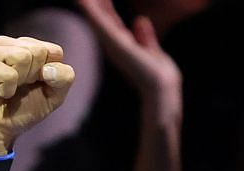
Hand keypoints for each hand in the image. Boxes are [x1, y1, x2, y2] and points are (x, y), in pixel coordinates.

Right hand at [0, 36, 76, 156]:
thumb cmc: (22, 111)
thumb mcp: (53, 96)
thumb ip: (64, 78)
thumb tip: (48, 69)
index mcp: (27, 46)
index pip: (54, 51)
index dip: (49, 75)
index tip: (35, 85)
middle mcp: (8, 43)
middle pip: (38, 51)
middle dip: (33, 77)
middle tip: (18, 88)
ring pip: (23, 57)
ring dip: (19, 82)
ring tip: (6, 89)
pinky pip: (8, 74)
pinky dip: (6, 90)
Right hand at [77, 0, 181, 121]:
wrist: (161, 88)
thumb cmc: (160, 76)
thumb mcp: (152, 50)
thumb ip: (145, 37)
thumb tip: (140, 20)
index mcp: (123, 45)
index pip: (111, 21)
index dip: (104, 6)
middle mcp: (115, 43)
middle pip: (101, 17)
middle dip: (94, 4)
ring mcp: (112, 43)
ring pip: (96, 17)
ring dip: (88, 5)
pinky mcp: (113, 42)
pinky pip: (99, 21)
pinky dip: (90, 10)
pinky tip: (82, 0)